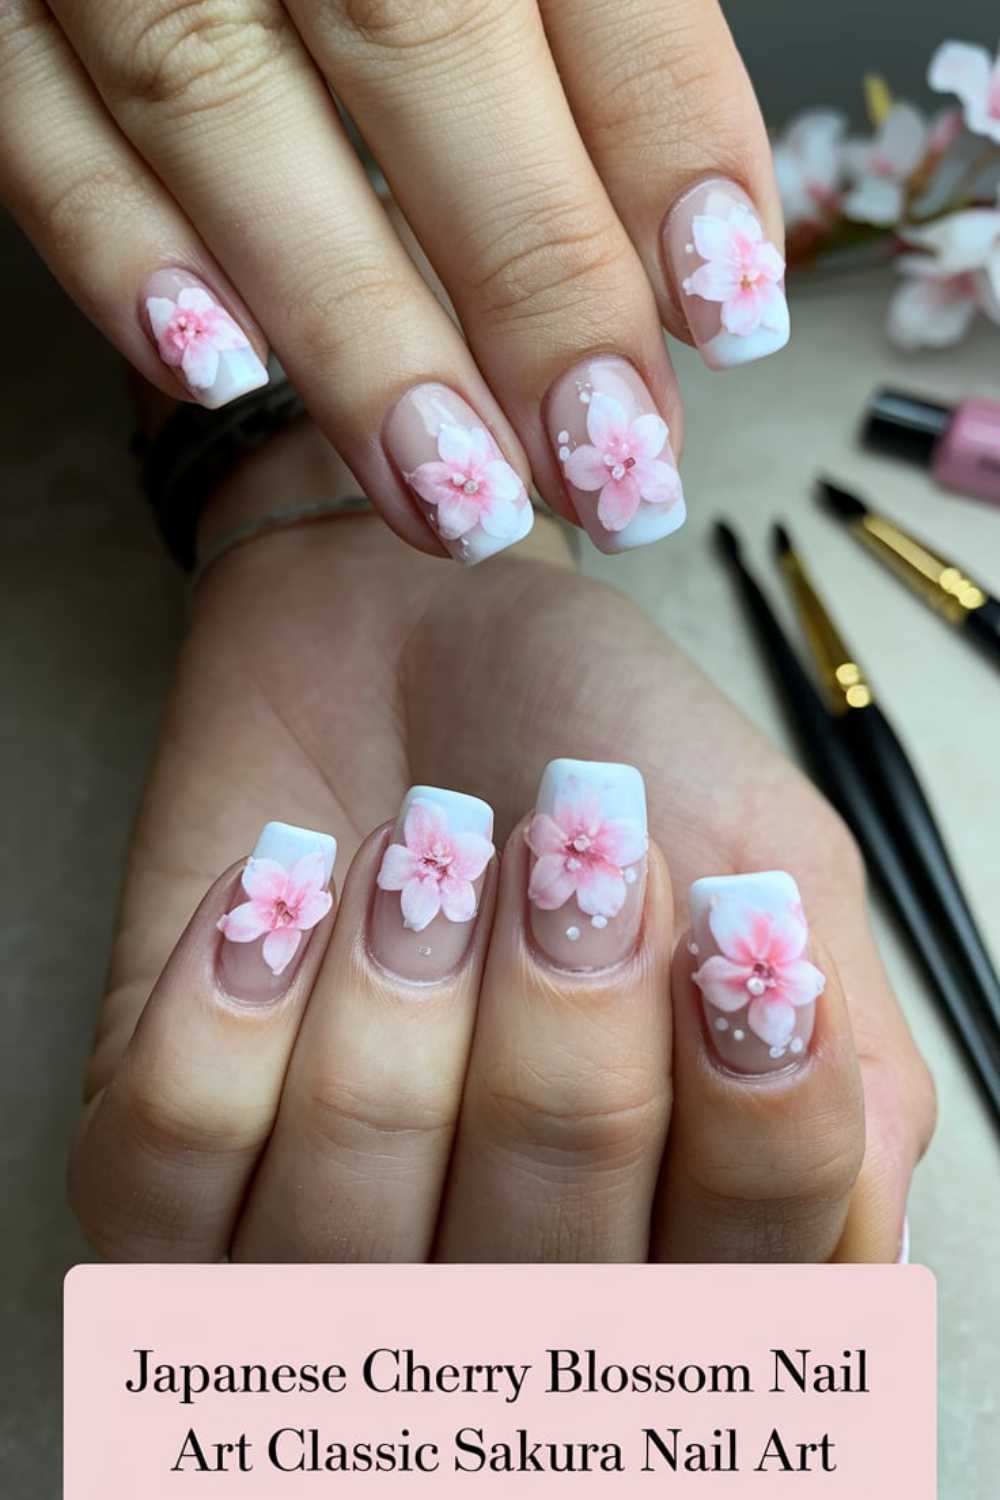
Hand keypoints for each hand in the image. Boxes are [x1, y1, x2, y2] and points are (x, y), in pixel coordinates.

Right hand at [0, 0, 786, 560]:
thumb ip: (570, 18)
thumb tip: (665, 232)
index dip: (663, 142)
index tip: (726, 312)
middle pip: (418, 47)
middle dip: (531, 283)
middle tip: (613, 464)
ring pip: (222, 106)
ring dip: (349, 327)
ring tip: (455, 492)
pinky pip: (31, 115)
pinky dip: (113, 246)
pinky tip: (215, 374)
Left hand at [68, 490, 934, 1261]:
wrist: (400, 625)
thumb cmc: (590, 740)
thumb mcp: (771, 871)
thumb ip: (849, 1072)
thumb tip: (855, 1245)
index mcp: (664, 1233)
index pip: (741, 1297)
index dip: (747, 1126)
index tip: (720, 940)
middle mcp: (494, 1283)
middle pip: (541, 1283)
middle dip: (562, 1036)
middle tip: (558, 869)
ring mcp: (307, 1249)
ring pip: (340, 1238)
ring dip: (398, 998)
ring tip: (420, 849)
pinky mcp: (156, 1165)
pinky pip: (172, 1160)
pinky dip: (234, 1000)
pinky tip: (283, 888)